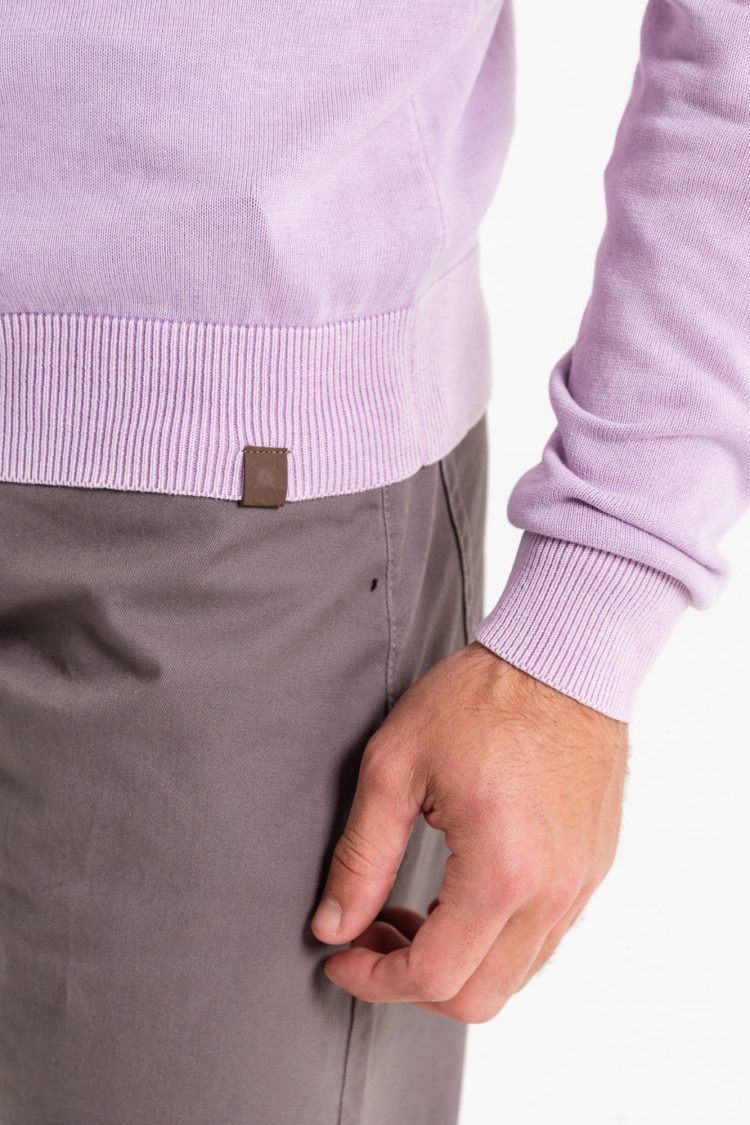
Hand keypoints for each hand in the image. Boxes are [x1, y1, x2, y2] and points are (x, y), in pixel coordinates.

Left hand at [310, 641, 628, 1022]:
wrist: (563, 657)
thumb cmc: (481, 697)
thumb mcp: (396, 765)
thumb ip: (361, 856)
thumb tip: (333, 925)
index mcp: (501, 871)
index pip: (433, 975)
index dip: (373, 979)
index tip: (340, 956)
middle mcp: (552, 893)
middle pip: (478, 998)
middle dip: (411, 983)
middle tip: (372, 933)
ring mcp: (580, 884)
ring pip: (514, 976)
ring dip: (455, 964)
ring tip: (412, 910)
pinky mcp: (592, 868)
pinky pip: (542, 938)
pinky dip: (493, 940)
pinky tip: (459, 891)